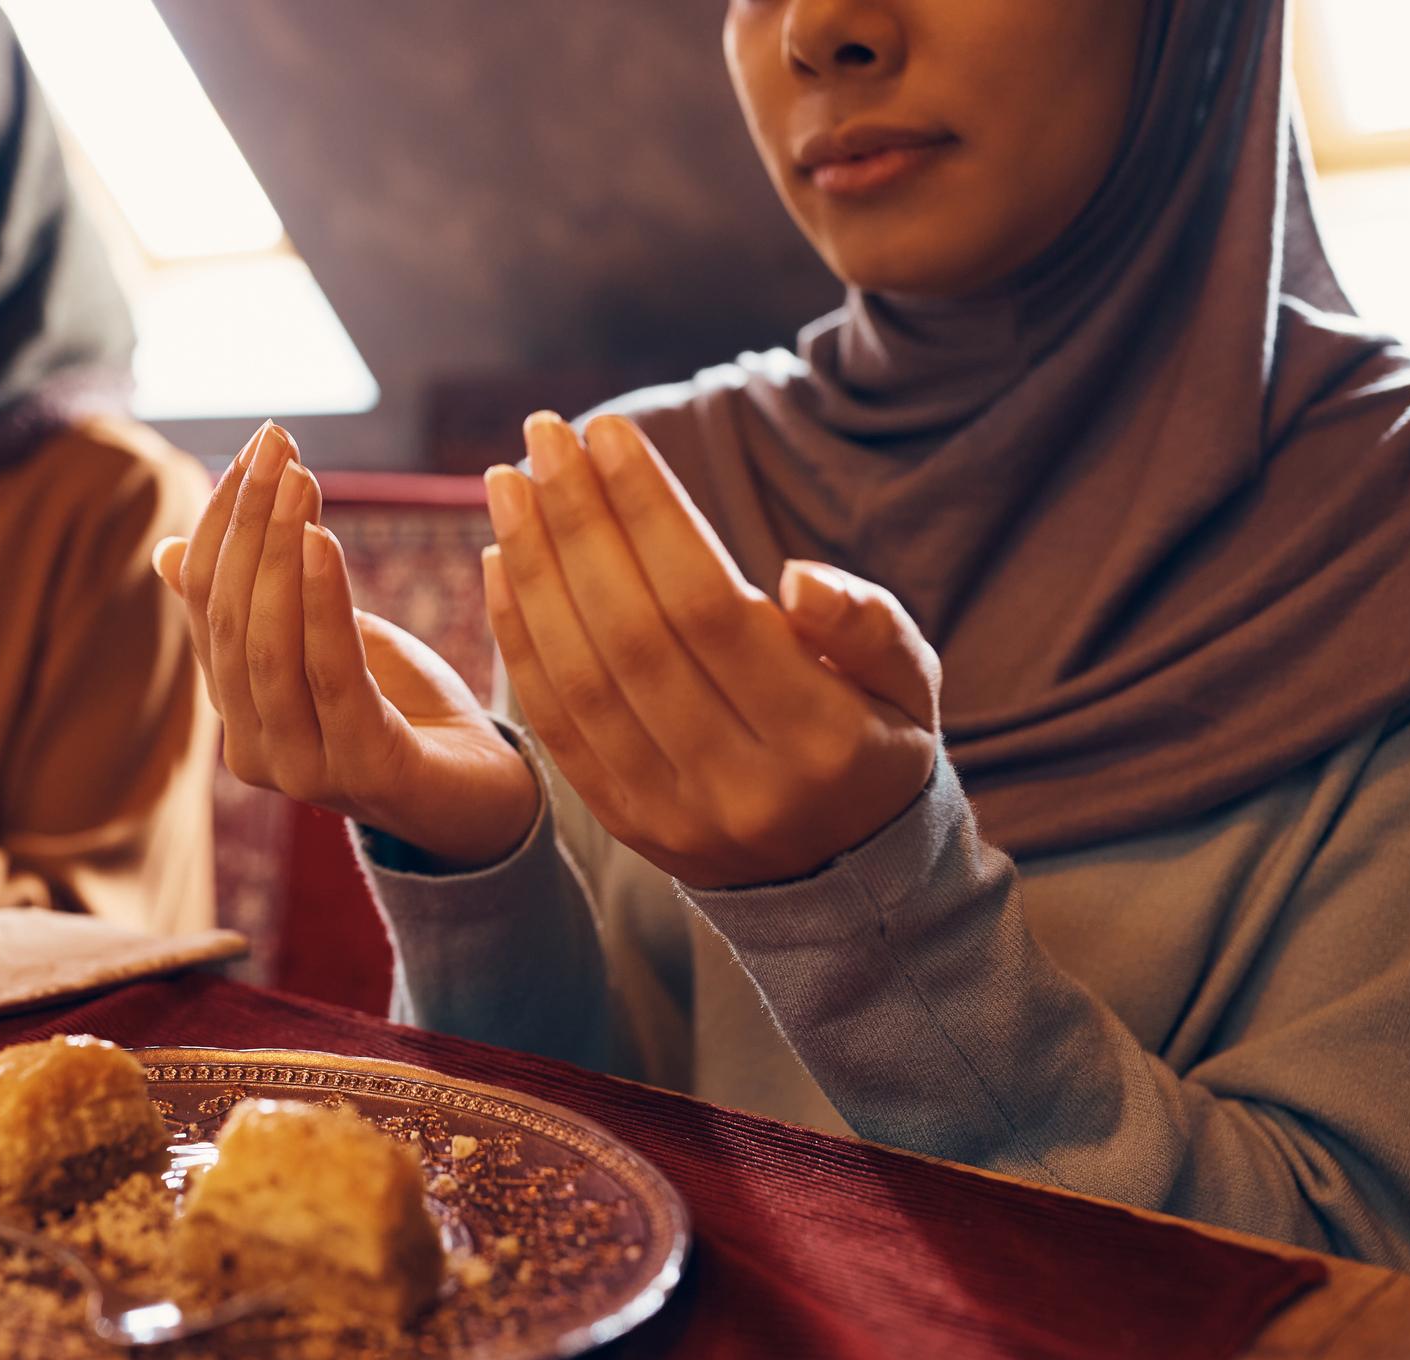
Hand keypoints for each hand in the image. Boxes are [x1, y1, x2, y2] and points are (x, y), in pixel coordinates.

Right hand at [153, 422, 538, 868]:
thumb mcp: (327, 641)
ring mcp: (302, 769)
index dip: (222, 520)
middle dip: (250, 522)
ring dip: (279, 552)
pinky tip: (322, 542)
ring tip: (300, 479)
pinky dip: (322, 604)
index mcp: (236, 709)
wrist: (488, 797)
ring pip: (269, 647)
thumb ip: (260, 604)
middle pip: (231, 619)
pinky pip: (331, 676)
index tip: (257, 445)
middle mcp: (252, 747)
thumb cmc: (407, 709)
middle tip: (278, 444)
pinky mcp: (362, 770)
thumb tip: (169, 552)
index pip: (205, 602)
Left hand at [482, 411, 938, 890]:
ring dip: (535, 570)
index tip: (608, 432)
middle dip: (579, 524)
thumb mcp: (908, 683)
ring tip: (508, 484)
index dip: (650, 514)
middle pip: (633, 636)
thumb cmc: (873, 740)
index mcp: (819, 740)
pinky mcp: (623, 823)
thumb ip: (867, 625)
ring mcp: (671, 811)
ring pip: (582, 679)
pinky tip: (501, 561)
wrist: (840, 877)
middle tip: (542, 436)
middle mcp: (737, 783)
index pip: (711, 606)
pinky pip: (555, 724)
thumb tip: (796, 577)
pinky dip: (520, 637)